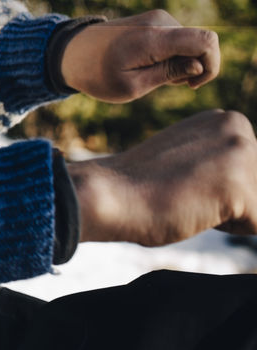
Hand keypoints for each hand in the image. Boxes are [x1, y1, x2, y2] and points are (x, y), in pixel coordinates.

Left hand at [60, 10, 219, 102]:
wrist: (69, 52)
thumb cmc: (95, 74)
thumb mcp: (132, 86)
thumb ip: (169, 74)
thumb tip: (200, 66)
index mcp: (152, 38)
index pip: (206, 41)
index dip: (211, 66)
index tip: (191, 85)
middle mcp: (158, 21)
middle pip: (200, 44)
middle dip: (191, 68)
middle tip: (158, 82)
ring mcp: (156, 18)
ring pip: (189, 44)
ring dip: (178, 63)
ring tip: (147, 74)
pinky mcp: (153, 20)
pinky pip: (178, 39)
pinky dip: (170, 56)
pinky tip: (147, 65)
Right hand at [69, 109, 256, 245]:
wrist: (107, 193)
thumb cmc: (142, 185)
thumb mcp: (193, 158)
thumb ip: (223, 160)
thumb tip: (244, 186)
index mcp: (227, 120)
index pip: (255, 173)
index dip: (222, 188)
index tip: (184, 177)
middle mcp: (238, 126)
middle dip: (232, 200)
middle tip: (185, 188)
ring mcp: (240, 153)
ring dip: (229, 214)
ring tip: (189, 197)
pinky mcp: (240, 186)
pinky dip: (227, 229)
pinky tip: (193, 208)